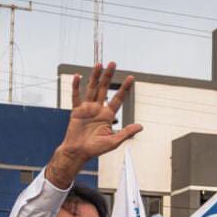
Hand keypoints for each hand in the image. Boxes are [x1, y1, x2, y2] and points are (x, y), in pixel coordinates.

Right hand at [45, 62, 142, 188]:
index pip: (118, 98)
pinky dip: (76, 86)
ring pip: (92, 89)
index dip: (124, 88)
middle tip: (113, 63)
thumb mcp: (113, 141)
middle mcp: (98, 109)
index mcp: (108, 115)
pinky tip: (78, 76)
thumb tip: (141, 126)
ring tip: (99, 64)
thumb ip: (126, 132)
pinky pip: (76, 97)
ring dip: (95, 76)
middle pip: (105, 89)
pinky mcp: (76, 111)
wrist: (78, 153)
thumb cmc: (95, 149)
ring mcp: (87, 109)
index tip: (131, 78)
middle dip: (109, 76)